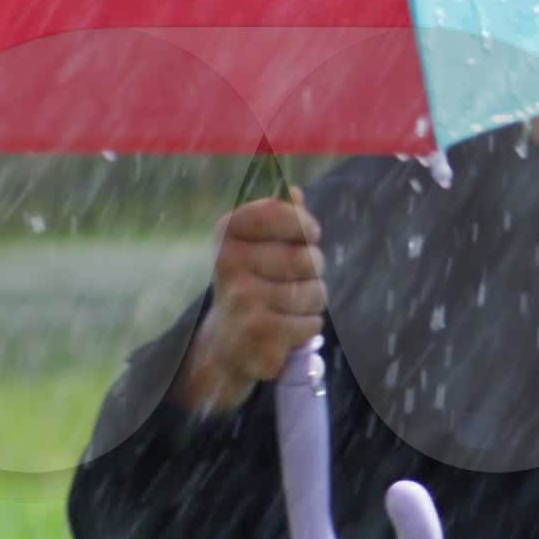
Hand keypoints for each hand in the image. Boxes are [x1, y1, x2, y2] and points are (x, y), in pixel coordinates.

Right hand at [177, 191, 323, 414]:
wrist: (225, 345)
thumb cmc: (251, 287)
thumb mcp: (258, 248)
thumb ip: (279, 219)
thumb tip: (295, 193)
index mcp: (227, 233)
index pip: (280, 212)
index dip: (303, 224)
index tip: (310, 233)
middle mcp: (229, 262)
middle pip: (306, 257)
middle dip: (313, 270)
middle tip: (298, 278)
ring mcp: (242, 298)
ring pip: (313, 292)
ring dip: (311, 302)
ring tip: (290, 306)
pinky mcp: (258, 332)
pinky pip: (311, 322)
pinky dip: (307, 327)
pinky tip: (287, 329)